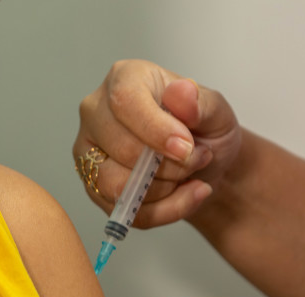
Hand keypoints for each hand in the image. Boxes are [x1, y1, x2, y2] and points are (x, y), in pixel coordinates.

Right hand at [73, 59, 241, 227]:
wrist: (203, 163)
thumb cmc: (204, 129)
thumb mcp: (216, 112)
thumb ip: (201, 103)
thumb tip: (181, 93)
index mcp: (125, 78)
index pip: (125, 101)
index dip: (156, 130)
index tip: (186, 148)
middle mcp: (97, 112)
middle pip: (121, 148)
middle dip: (169, 166)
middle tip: (197, 158)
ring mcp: (88, 150)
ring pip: (116, 185)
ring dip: (163, 190)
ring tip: (188, 175)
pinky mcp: (94, 185)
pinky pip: (124, 210)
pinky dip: (162, 210)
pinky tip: (182, 195)